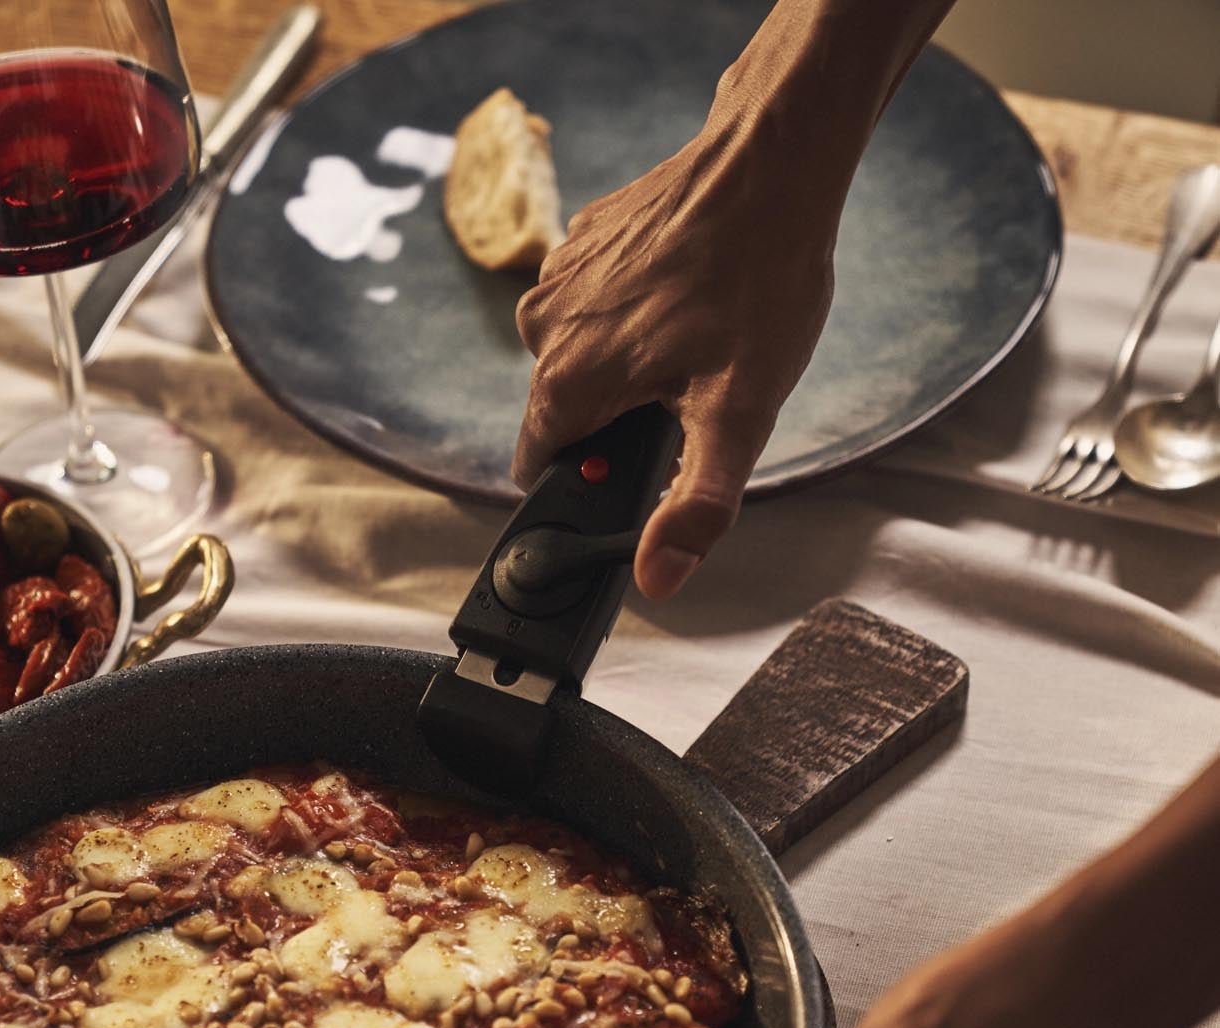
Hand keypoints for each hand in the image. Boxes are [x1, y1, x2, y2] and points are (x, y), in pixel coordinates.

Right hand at [512, 125, 835, 599]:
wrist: (772, 162)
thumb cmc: (759, 282)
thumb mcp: (738, 414)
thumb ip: (695, 507)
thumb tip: (657, 579)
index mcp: (565, 382)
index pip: (540, 469)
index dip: (591, 484)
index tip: (641, 469)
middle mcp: (543, 329)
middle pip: (567, 416)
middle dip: (621, 420)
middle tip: (693, 391)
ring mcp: (556, 277)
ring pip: (581, 360)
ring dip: (629, 365)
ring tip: (696, 337)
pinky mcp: (579, 240)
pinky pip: (594, 308)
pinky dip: (631, 314)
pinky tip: (685, 296)